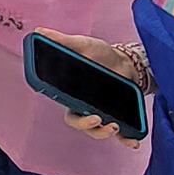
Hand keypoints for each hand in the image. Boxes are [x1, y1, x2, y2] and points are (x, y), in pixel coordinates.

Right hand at [42, 32, 149, 146]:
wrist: (125, 59)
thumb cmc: (100, 54)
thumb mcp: (83, 45)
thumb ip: (62, 41)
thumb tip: (40, 33)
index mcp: (75, 95)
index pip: (70, 113)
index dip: (75, 119)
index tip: (83, 113)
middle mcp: (87, 108)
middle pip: (83, 126)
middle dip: (89, 128)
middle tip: (97, 119)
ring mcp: (104, 113)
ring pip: (100, 132)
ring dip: (105, 134)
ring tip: (115, 126)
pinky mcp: (120, 115)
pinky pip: (122, 133)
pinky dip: (127, 139)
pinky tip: (133, 142)